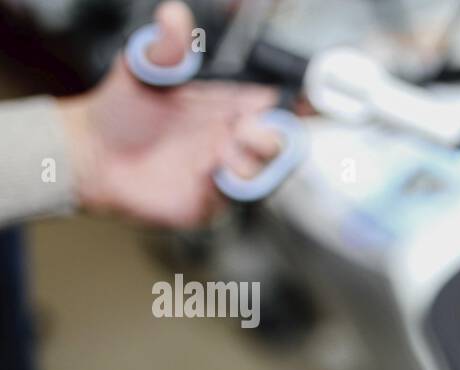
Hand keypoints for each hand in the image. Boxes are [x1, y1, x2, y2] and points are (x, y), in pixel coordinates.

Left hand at [57, 2, 281, 226]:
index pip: (279, 102)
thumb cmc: (120, 112)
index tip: (308, 96)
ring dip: (258, 158)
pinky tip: (216, 172)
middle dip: (282, 133)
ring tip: (230, 149)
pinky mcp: (213, 200)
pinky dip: (236, 184)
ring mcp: (226, 170)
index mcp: (230, 105)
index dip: (301, 99)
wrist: (91, 154)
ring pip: (268, 169)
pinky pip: (240, 196)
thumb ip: (166, 46)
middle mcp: (234, 138)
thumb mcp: (142, 68)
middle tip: (253, 125)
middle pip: (285, 139)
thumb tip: (174, 13)